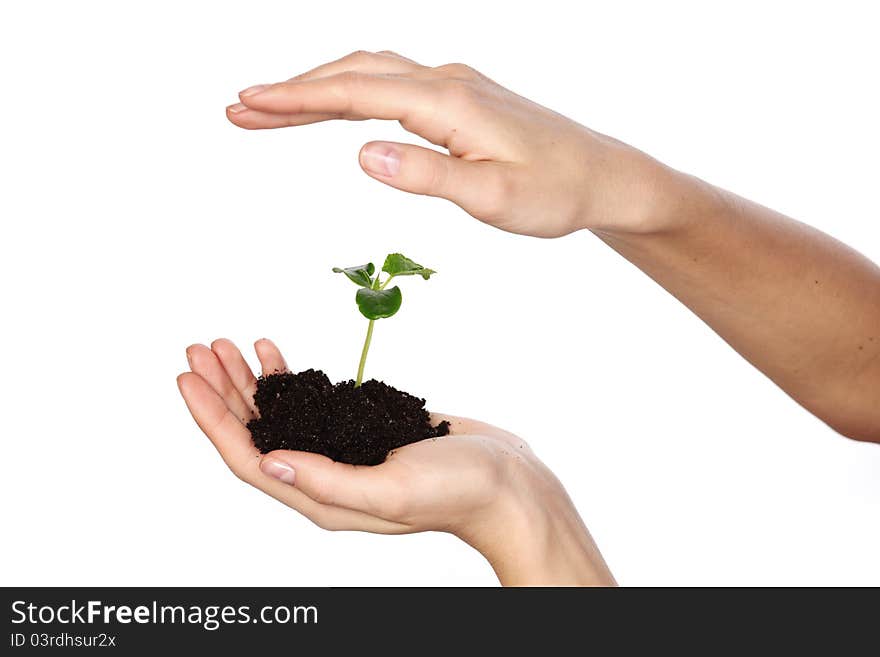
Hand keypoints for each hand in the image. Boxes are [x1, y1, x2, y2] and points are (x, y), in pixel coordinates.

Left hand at [177, 338, 614, 585]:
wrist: (507, 482)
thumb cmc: (457, 491)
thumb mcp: (389, 491)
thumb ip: (326, 480)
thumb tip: (264, 461)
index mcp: (320, 496)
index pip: (246, 458)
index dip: (211, 420)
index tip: (186, 377)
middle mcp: (323, 476)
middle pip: (255, 433)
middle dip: (222, 391)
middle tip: (198, 349)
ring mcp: (342, 451)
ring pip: (280, 416)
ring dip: (250, 381)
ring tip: (225, 344)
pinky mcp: (364, 431)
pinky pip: (312, 403)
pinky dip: (290, 377)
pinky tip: (277, 355)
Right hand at [227, 51, 677, 237]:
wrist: (603, 176)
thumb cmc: (555, 192)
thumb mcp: (493, 197)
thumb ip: (428, 175)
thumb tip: (361, 152)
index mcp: (448, 102)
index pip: (356, 91)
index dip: (296, 98)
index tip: (247, 103)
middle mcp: (446, 81)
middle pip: (353, 73)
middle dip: (292, 90)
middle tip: (238, 108)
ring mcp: (453, 85)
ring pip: (370, 74)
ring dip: (318, 89)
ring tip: (270, 109)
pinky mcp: (460, 98)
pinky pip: (392, 85)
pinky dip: (352, 92)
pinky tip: (336, 108)